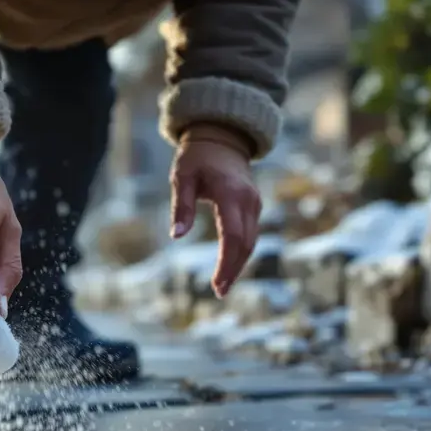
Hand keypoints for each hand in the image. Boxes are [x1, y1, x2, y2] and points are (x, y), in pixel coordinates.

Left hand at [170, 123, 262, 298]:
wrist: (221, 139)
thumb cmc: (197, 158)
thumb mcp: (182, 177)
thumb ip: (180, 206)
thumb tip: (176, 236)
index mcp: (230, 194)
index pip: (232, 236)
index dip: (226, 263)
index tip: (217, 284)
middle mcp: (248, 201)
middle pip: (245, 243)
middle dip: (233, 270)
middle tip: (219, 292)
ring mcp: (254, 204)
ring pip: (251, 241)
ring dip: (239, 265)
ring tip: (223, 286)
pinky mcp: (253, 207)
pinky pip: (250, 234)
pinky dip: (241, 253)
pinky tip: (230, 267)